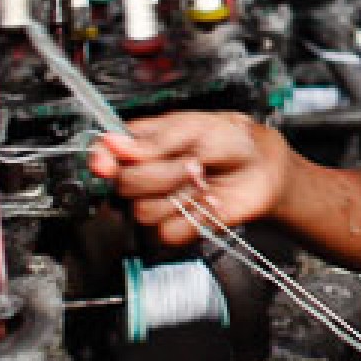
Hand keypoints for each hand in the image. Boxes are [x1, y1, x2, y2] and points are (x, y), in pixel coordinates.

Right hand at [86, 112, 286, 246]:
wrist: (259, 166)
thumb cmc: (228, 140)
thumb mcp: (193, 128)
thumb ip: (153, 141)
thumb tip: (115, 145)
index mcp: (140, 145)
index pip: (103, 155)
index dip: (100, 162)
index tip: (106, 166)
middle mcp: (144, 175)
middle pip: (125, 186)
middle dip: (162, 175)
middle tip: (192, 163)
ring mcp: (159, 203)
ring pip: (144, 212)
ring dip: (180, 196)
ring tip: (204, 180)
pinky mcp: (177, 227)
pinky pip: (169, 232)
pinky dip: (195, 217)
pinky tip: (209, 201)